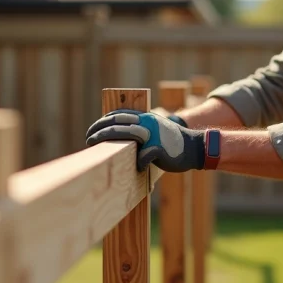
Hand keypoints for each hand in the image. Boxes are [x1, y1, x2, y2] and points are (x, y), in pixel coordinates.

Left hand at [86, 109, 204, 172]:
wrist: (195, 148)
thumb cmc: (171, 143)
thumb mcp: (154, 131)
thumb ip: (139, 131)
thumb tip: (118, 138)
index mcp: (145, 117)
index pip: (118, 115)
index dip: (102, 122)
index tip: (91, 130)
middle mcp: (147, 122)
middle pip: (117, 123)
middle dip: (99, 131)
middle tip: (87, 139)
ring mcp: (153, 135)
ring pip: (125, 134)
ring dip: (107, 139)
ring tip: (96, 147)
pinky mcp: (159, 148)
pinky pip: (143, 157)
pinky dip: (137, 162)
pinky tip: (134, 167)